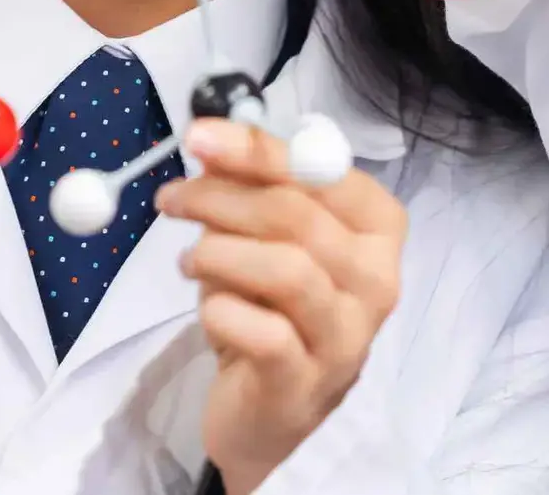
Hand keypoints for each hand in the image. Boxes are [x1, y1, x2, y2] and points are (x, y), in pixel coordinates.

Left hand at [159, 119, 406, 491]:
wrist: (272, 411)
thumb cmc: (276, 310)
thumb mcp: (268, 241)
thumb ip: (252, 190)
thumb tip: (211, 144)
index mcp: (378, 228)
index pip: (321, 171)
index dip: (258, 150)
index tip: (198, 136)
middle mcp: (377, 278)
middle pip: (298, 215)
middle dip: (222, 197)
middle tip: (171, 198)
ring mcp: (347, 334)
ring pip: (286, 270)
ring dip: (220, 253)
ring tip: (188, 261)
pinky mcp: (307, 382)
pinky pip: (262, 333)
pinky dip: (222, 310)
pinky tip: (209, 309)